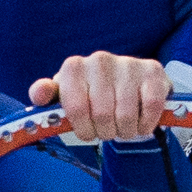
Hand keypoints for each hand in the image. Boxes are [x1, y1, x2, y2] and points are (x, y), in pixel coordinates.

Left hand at [28, 50, 169, 141]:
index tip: (87, 131)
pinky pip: (151, 108)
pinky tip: (141, 121)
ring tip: (123, 126)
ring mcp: (128, 63)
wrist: (126, 85)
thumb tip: (38, 94)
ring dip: (126, 131)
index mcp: (73, 67)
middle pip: (102, 115)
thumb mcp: (63, 97)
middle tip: (107, 129)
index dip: (83, 129)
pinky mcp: (153, 71)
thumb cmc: (89, 95)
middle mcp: (99, 59)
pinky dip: (146, 124)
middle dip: (105, 131)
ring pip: (127, 115)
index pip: (76, 109)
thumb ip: (46, 96)